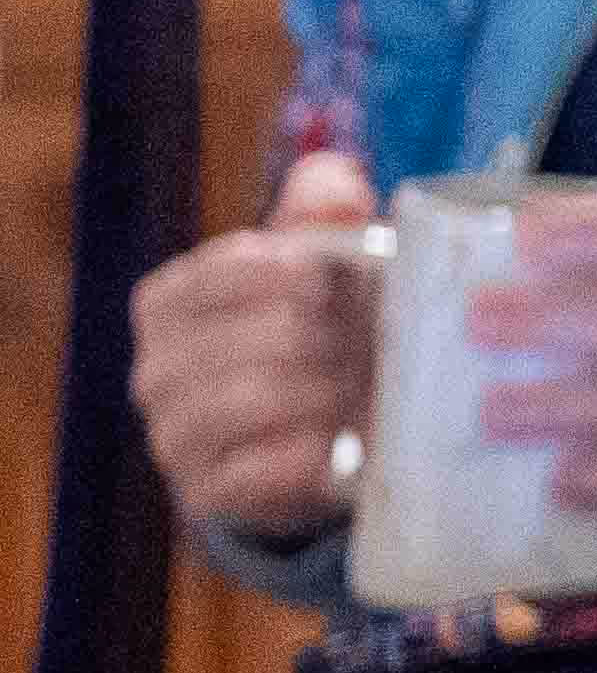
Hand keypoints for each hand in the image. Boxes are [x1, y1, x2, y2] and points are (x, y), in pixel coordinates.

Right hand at [125, 155, 378, 546]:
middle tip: (366, 344)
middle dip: (315, 340)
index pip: (214, 274)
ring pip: (240, 403)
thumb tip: (335, 180)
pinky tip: (338, 444)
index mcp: (169, 303)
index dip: (281, 274)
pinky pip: (248, 473)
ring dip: (316, 393)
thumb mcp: (318, 272)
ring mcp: (173, 434)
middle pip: (237, 340)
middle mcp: (155, 369)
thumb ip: (321, 217)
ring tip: (359, 388)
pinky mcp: (204, 492)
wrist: (315, 442)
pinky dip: (302, 457)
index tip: (333, 281)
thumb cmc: (316, 336)